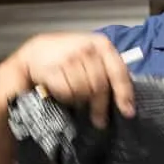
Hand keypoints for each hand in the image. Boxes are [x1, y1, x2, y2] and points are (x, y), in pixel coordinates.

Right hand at [13, 32, 134, 128]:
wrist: (36, 52)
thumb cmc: (67, 56)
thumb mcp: (91, 56)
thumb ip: (108, 70)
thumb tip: (125, 98)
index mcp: (101, 44)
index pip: (118, 72)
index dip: (124, 94)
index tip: (127, 112)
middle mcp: (87, 49)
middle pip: (101, 86)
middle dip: (100, 106)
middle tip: (99, 119)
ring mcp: (69, 58)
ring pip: (84, 92)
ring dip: (80, 100)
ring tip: (75, 97)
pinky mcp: (54, 69)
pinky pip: (67, 93)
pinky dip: (66, 97)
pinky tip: (63, 93)